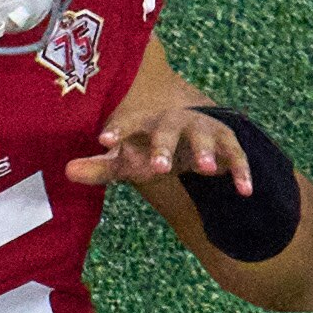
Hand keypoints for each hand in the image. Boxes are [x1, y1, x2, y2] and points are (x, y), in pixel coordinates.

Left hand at [67, 102, 255, 191]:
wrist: (193, 133)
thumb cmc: (151, 147)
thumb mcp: (127, 159)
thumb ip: (99, 167)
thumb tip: (67, 171)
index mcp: (146, 121)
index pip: (129, 122)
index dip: (119, 129)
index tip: (103, 141)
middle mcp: (176, 120)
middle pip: (169, 127)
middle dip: (165, 145)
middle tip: (158, 167)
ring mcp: (203, 130)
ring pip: (205, 136)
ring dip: (206, 151)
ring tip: (206, 171)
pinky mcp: (227, 144)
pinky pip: (236, 156)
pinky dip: (241, 172)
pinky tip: (244, 191)